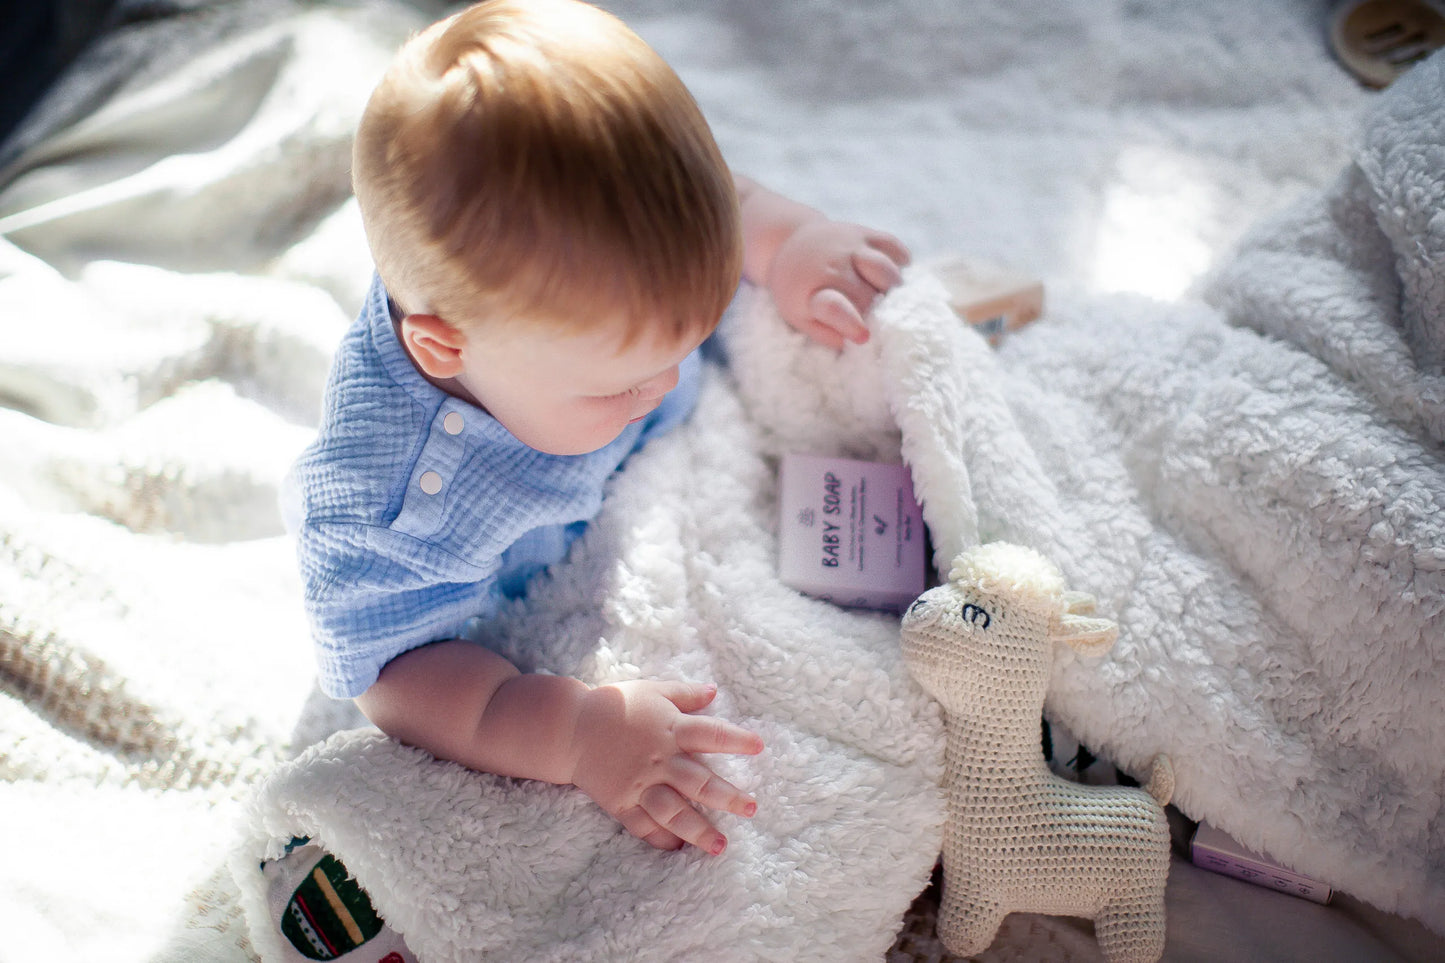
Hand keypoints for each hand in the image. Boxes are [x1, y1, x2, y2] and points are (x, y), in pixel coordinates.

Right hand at [568, 680, 762, 854]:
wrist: (570, 727)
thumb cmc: (615, 704)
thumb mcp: (652, 690)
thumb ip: (685, 694)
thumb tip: (714, 691)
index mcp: (669, 729)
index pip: (710, 734)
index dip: (735, 739)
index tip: (759, 746)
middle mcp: (658, 759)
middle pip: (698, 781)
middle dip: (727, 797)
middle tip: (751, 808)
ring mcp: (639, 784)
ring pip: (673, 811)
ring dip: (698, 830)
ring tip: (720, 846)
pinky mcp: (621, 802)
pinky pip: (642, 824)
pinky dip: (659, 837)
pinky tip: (677, 848)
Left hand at [767, 219, 910, 348]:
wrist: (791, 241)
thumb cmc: (798, 289)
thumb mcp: (797, 315)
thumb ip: (824, 333)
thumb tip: (854, 343)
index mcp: (812, 290)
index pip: (835, 308)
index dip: (851, 324)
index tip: (864, 336)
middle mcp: (833, 264)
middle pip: (869, 297)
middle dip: (874, 313)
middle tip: (871, 317)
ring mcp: (850, 245)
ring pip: (887, 272)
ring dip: (893, 290)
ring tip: (887, 298)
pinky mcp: (865, 233)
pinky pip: (895, 248)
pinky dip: (902, 263)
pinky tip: (894, 273)